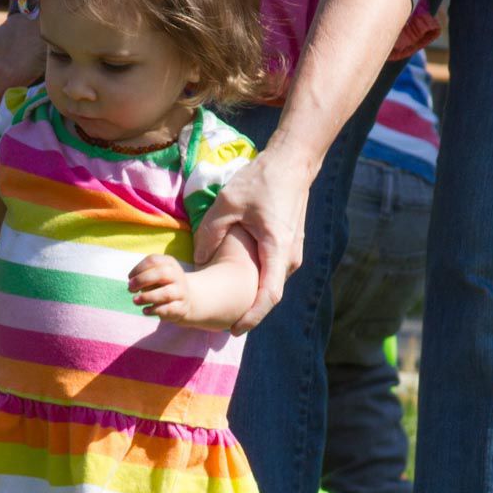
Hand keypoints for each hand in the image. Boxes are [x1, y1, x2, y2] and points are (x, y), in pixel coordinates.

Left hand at [128, 254, 191, 323]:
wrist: (184, 299)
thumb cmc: (163, 285)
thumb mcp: (154, 276)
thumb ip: (143, 278)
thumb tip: (132, 285)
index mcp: (169, 263)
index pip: (153, 260)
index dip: (138, 269)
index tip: (130, 278)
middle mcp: (177, 276)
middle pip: (162, 273)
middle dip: (142, 280)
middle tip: (130, 288)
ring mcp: (181, 292)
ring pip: (166, 293)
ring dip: (147, 297)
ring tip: (135, 301)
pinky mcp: (181, 307)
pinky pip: (168, 309)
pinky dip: (154, 310)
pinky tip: (145, 310)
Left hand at [192, 142, 313, 332]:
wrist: (292, 162)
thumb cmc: (261, 180)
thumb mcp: (227, 203)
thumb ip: (210, 233)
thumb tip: (198, 260)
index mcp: (278, 248)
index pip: (268, 295)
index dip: (251, 316)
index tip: (234, 330)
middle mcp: (291, 256)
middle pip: (269, 295)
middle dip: (248, 311)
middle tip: (221, 323)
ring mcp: (294, 252)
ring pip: (271, 284)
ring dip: (252, 296)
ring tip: (227, 307)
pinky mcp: (290, 247)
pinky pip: (273, 273)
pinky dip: (257, 282)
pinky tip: (238, 285)